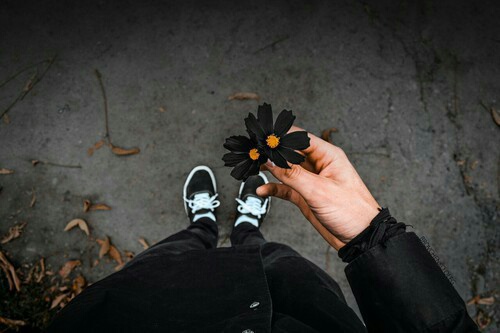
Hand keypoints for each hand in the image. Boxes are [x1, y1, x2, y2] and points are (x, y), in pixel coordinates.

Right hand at [257, 126, 380, 249]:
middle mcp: (318, 165)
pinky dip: (273, 188)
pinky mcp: (306, 196)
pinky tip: (262, 190)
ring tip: (254, 167)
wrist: (360, 238)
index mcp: (328, 156)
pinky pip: (285, 187)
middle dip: (272, 153)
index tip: (263, 139)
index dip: (281, 136)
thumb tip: (271, 160)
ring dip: (270, 169)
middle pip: (290, 152)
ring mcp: (311, 180)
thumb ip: (292, 174)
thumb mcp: (318, 191)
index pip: (300, 138)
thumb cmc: (351, 211)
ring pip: (285, 169)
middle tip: (254, 153)